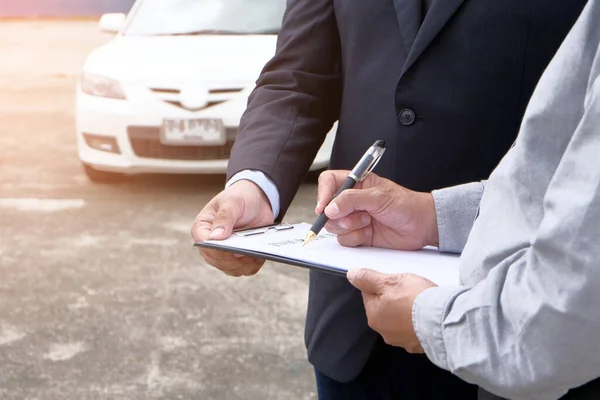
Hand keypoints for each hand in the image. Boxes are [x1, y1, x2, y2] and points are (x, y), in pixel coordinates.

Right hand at [191, 180, 273, 276]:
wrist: (256, 200)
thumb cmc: (240, 197)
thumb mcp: (233, 202)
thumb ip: (224, 218)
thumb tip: (215, 237)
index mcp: (202, 227)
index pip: (204, 244)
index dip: (218, 250)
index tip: (233, 249)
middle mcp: (210, 243)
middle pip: (216, 260)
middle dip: (233, 259)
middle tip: (248, 251)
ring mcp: (223, 252)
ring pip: (230, 269)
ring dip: (243, 265)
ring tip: (255, 253)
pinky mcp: (237, 258)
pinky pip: (243, 270)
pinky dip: (252, 266)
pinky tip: (259, 255)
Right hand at [316, 170, 437, 249]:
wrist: (422, 226)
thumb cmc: (406, 205)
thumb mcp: (379, 197)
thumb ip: (352, 200)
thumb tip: (330, 208)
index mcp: (356, 183)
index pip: (329, 182)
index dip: (323, 194)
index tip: (324, 208)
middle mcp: (352, 201)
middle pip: (327, 209)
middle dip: (339, 216)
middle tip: (357, 216)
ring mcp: (354, 218)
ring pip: (334, 226)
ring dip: (351, 228)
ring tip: (369, 223)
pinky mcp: (358, 234)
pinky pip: (344, 240)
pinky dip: (356, 238)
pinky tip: (370, 233)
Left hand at [347, 269, 436, 352]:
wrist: (442, 320)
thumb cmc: (415, 299)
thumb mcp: (388, 281)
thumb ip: (368, 278)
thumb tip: (351, 275)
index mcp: (374, 316)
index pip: (369, 294)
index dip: (381, 284)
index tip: (394, 281)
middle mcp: (384, 332)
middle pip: (384, 308)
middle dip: (394, 298)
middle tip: (408, 290)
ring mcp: (401, 340)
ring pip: (399, 319)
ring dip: (406, 311)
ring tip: (420, 301)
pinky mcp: (418, 345)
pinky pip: (414, 329)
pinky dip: (417, 322)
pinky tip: (425, 315)